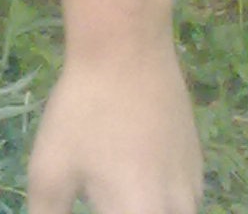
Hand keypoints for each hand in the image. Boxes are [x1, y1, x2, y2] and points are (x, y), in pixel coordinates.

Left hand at [27, 26, 201, 213]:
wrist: (127, 50)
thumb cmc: (84, 112)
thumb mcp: (50, 170)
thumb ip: (49, 213)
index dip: (103, 209)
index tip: (90, 198)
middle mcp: (177, 210)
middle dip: (119, 206)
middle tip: (97, 192)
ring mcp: (194, 188)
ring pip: (169, 212)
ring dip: (140, 204)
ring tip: (112, 176)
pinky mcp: (197, 164)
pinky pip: (180, 197)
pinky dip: (157, 195)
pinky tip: (131, 164)